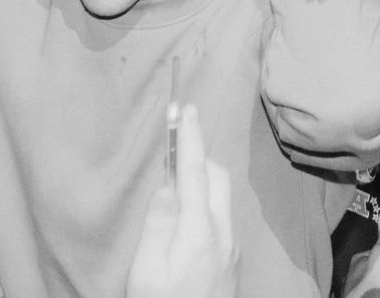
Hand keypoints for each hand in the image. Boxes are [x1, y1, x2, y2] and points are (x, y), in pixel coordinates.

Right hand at [127, 105, 237, 297]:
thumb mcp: (146, 271)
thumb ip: (158, 223)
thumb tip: (168, 183)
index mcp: (200, 233)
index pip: (197, 172)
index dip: (190, 138)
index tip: (187, 109)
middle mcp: (224, 236)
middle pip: (218, 179)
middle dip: (198, 158)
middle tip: (173, 151)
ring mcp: (233, 250)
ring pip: (223, 199)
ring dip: (204, 182)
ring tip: (176, 184)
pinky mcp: (232, 264)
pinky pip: (223, 219)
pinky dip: (207, 204)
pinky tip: (188, 218)